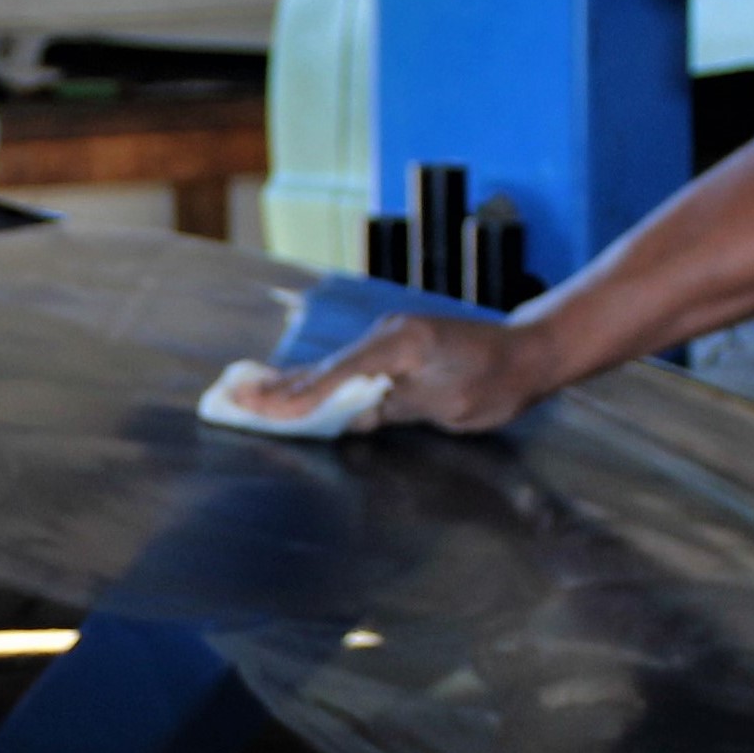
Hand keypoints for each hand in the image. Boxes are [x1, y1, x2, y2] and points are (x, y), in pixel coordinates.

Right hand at [225, 314, 565, 433]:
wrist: (527, 353)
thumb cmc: (497, 380)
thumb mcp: (450, 402)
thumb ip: (397, 405)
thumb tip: (352, 416)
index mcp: (399, 344)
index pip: (337, 377)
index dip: (297, 399)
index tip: (261, 412)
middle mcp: (386, 336)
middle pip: (322, 369)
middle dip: (274, 387)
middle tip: (227, 395)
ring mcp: (386, 341)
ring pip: (328, 370)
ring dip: (286, 386)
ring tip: (241, 392)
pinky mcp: (391, 352)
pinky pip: (345, 373)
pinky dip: (314, 386)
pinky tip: (288, 393)